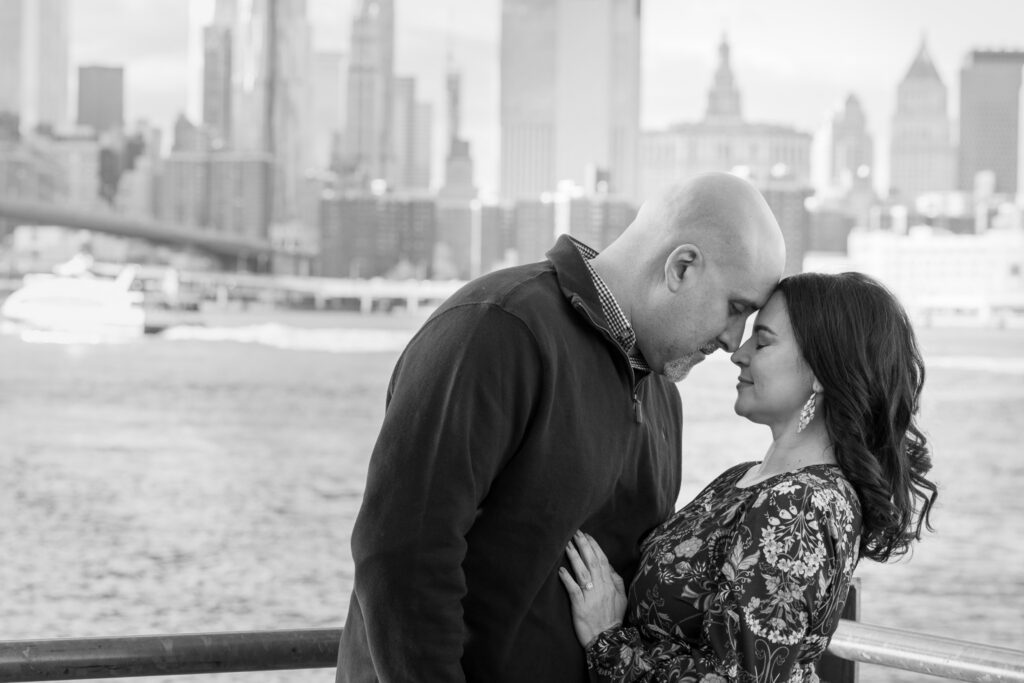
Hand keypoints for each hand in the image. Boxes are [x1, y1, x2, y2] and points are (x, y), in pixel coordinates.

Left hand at [558, 530, 626, 647]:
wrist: (607, 640)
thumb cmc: (612, 618)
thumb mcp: (621, 598)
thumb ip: (616, 580)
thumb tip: (609, 565)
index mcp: (610, 584)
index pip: (603, 560)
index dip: (594, 546)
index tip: (587, 535)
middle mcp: (601, 588)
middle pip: (592, 562)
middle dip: (584, 546)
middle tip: (575, 533)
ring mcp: (591, 597)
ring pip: (583, 573)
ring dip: (574, 557)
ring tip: (566, 545)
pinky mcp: (581, 607)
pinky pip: (574, 590)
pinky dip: (567, 579)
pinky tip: (561, 570)